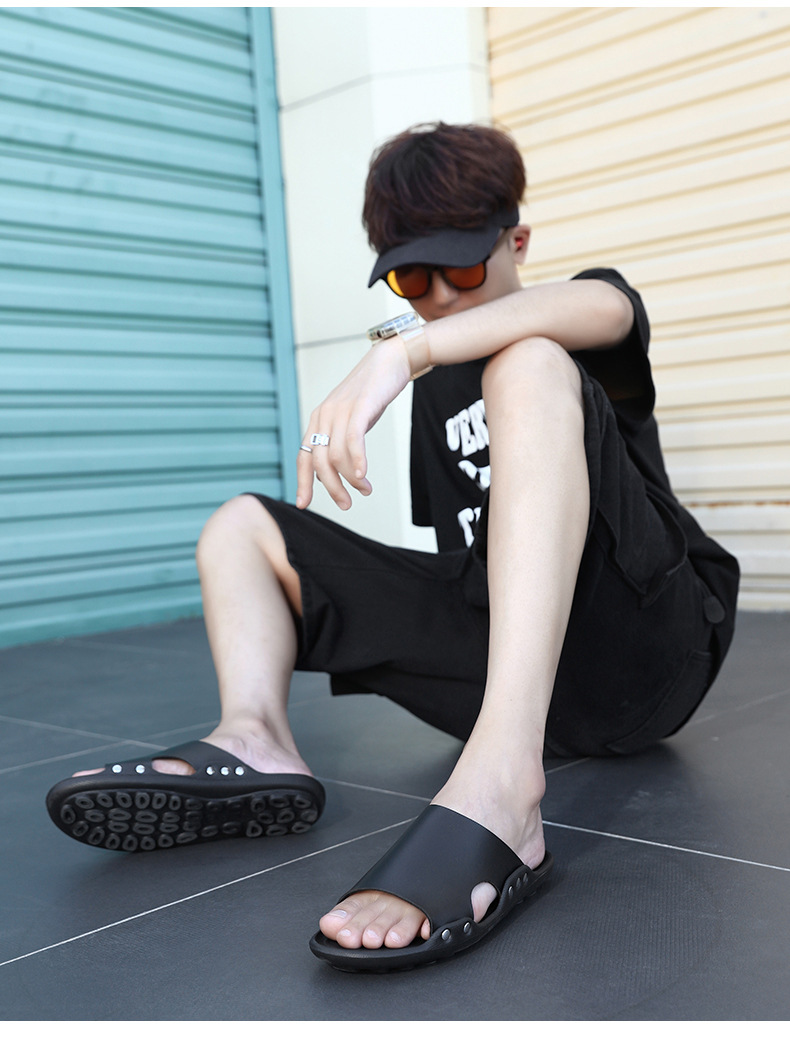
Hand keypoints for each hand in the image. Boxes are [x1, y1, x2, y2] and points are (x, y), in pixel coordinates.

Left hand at [296, 336, 411, 510]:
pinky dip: (357, 461)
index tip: (304, 504)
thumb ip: (338, 441)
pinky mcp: (360, 406)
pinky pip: (353, 439)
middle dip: (333, 488)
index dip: (302, 482)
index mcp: (318, 421)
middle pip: (320, 463)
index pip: (304, 457)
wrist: (389, 361)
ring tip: (365, 489)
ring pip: (337, 456)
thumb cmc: (371, 394)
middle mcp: (324, 416)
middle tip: (346, 504)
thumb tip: (334, 471)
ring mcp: (340, 410)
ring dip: (351, 479)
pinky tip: (362, 475)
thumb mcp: (349, 419)